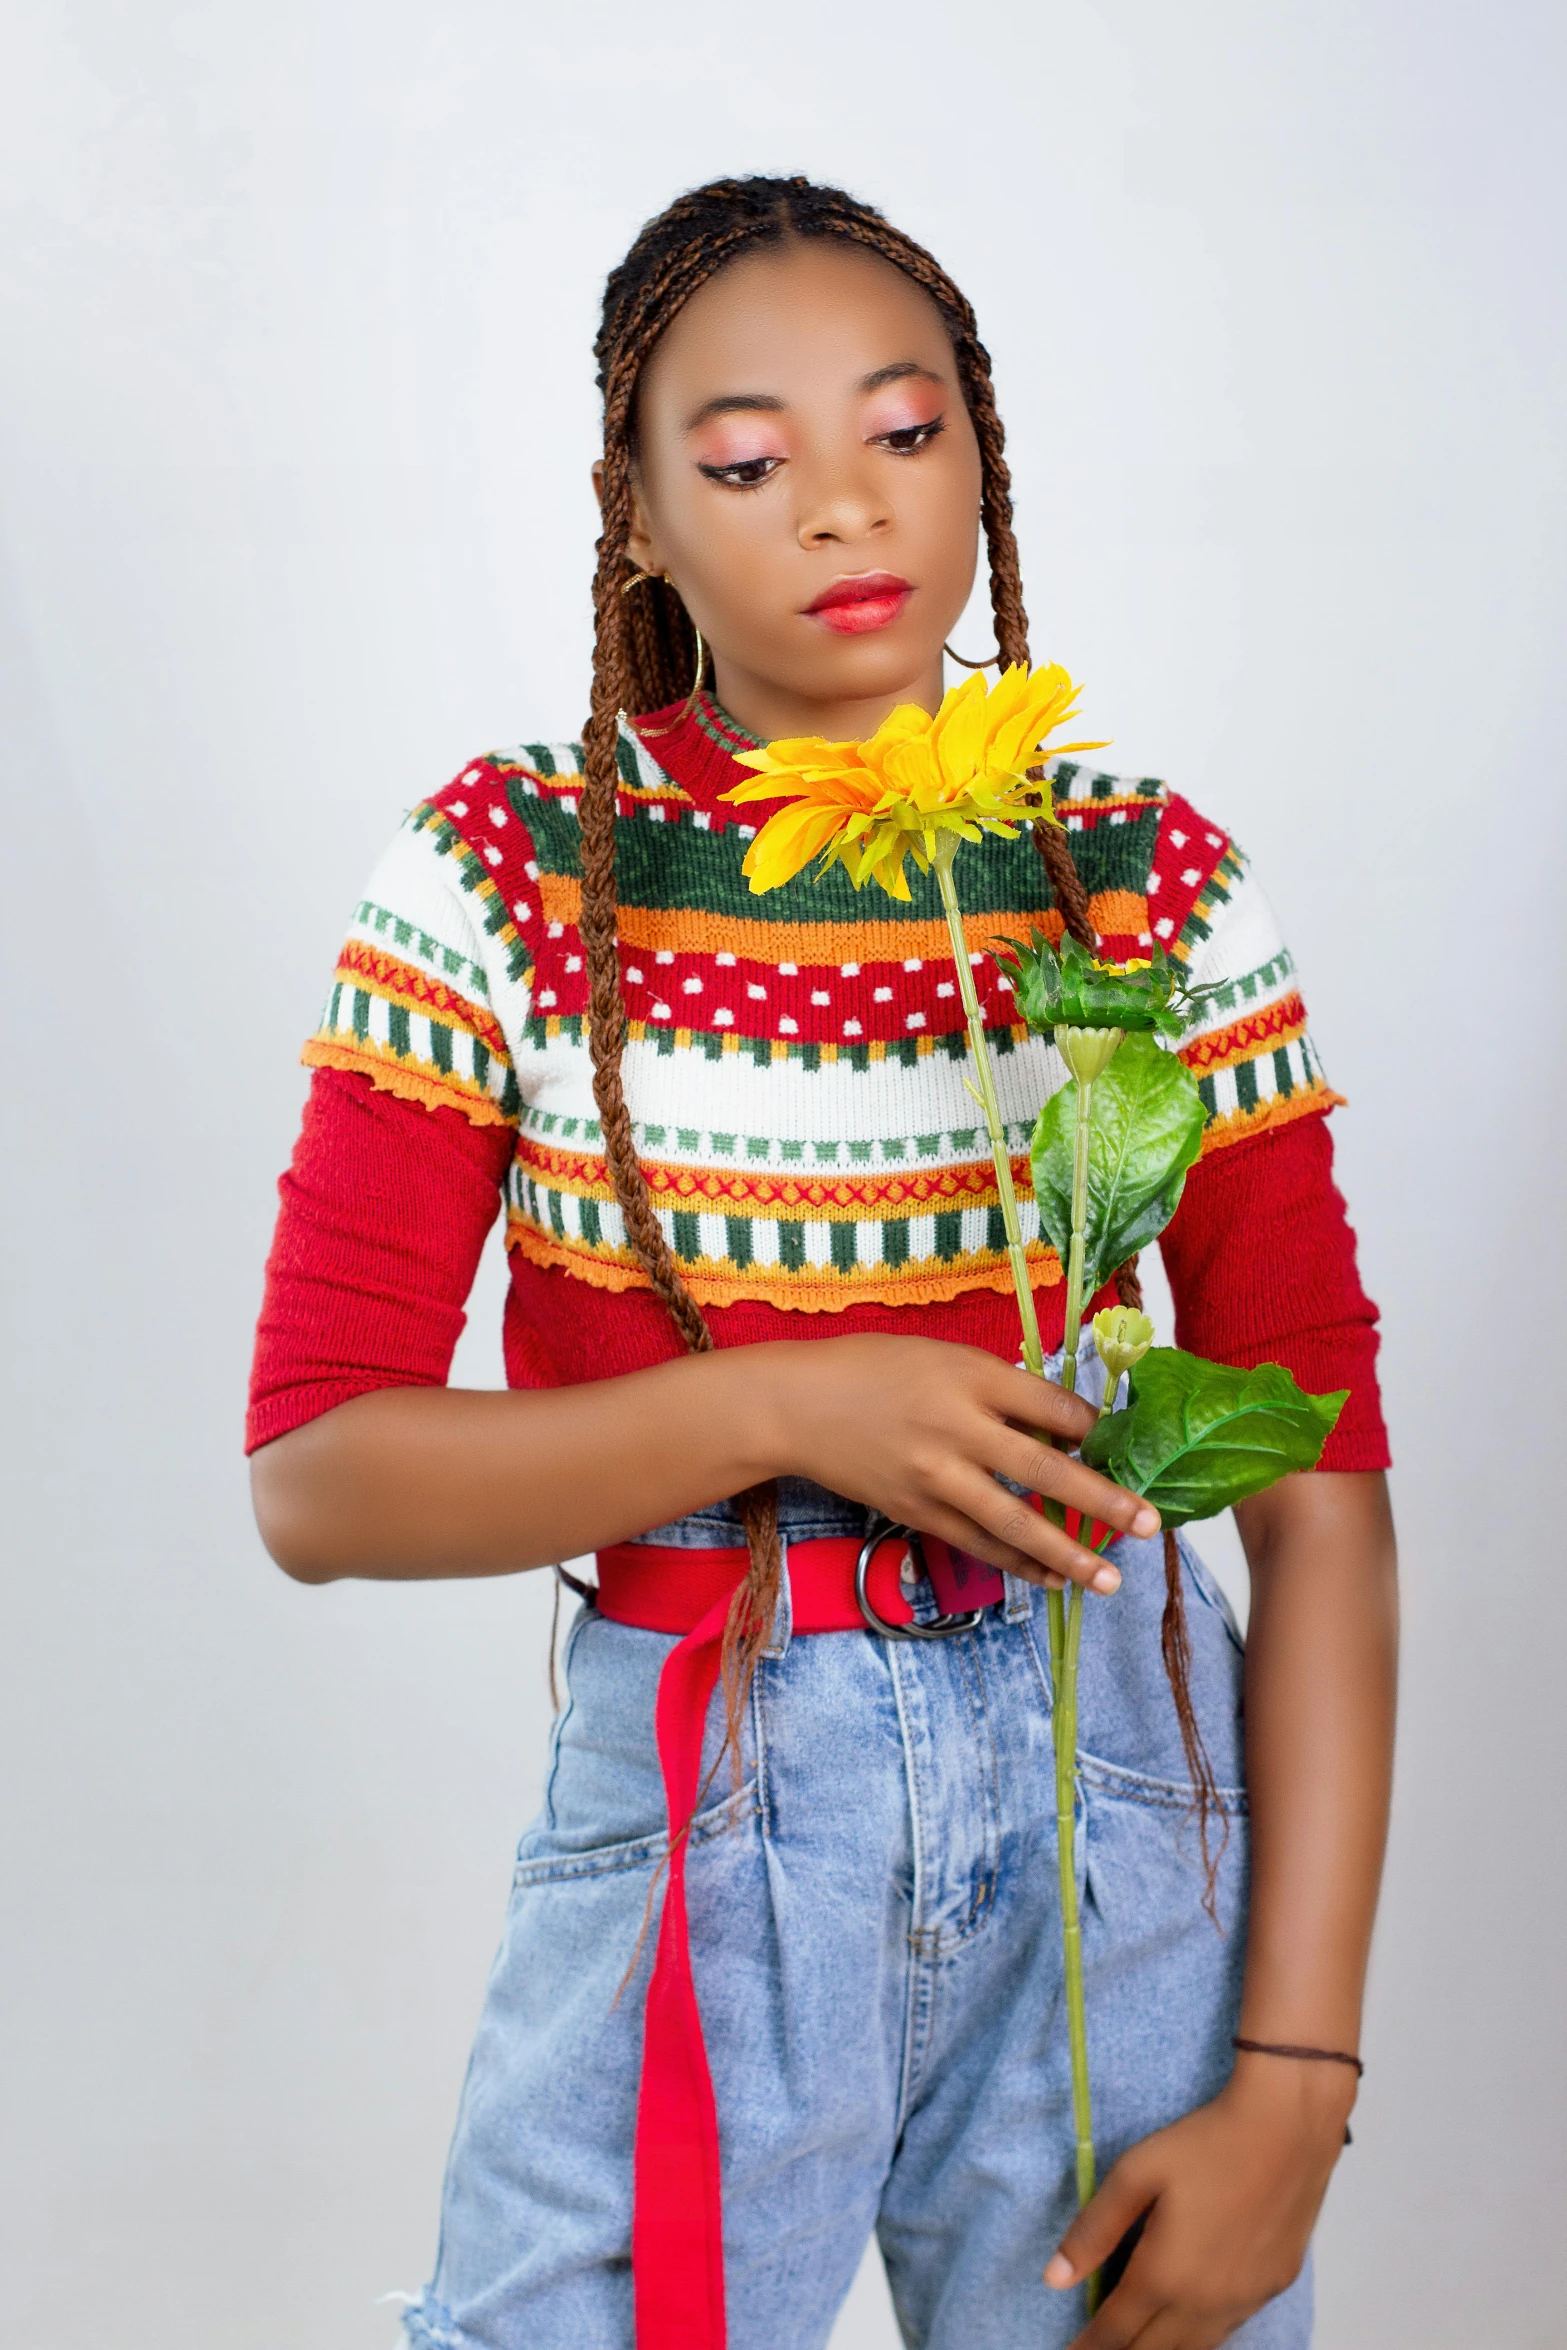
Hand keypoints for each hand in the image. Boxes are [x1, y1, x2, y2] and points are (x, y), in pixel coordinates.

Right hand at [759, 1335, 1158, 1594]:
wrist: (796, 1406)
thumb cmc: (872, 1368)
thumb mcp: (941, 1355)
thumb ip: (996, 1386)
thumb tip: (1058, 1422)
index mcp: (969, 1376)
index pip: (1050, 1406)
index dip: (1094, 1429)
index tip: (1121, 1444)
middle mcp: (957, 1428)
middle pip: (1044, 1470)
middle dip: (1103, 1502)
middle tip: (1149, 1524)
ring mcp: (936, 1477)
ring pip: (1014, 1523)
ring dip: (1068, 1554)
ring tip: (1109, 1579)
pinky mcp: (917, 1511)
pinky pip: (978, 1544)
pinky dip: (1018, 1564)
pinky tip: (1051, 1578)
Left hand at [1044, 2056, 1353, 2347]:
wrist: (1286, 2128)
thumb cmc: (1205, 2143)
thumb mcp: (1135, 2174)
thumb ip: (1094, 2230)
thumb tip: (1054, 2279)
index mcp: (1164, 2276)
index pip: (1116, 2333)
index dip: (1090, 2347)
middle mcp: (1205, 2302)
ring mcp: (1244, 2299)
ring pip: (1195, 2347)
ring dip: (1162, 2349)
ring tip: (1137, 2343)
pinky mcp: (1273, 2286)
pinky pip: (1228, 2328)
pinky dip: (1200, 2335)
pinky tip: (1191, 2322)